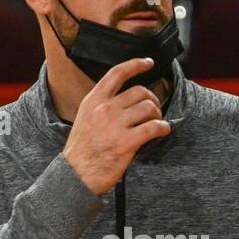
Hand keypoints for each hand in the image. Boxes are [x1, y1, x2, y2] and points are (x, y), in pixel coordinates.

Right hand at [62, 57, 171, 195]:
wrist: (76, 175)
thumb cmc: (82, 150)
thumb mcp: (84, 118)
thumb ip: (102, 105)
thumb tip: (126, 99)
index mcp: (93, 100)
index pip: (117, 73)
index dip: (136, 64)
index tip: (148, 63)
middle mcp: (104, 108)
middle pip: (140, 91)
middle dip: (152, 99)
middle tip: (153, 110)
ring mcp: (115, 125)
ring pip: (149, 107)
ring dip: (157, 114)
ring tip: (156, 122)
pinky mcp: (127, 142)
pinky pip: (154, 127)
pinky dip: (163, 128)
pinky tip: (163, 131)